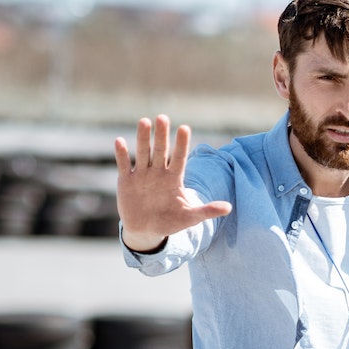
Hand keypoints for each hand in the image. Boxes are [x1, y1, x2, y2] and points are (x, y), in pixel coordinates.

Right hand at [113, 115, 232, 252]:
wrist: (147, 231)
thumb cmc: (170, 221)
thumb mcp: (190, 217)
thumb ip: (207, 211)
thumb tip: (229, 208)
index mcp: (174, 179)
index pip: (179, 158)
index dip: (182, 144)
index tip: (185, 128)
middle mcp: (158, 173)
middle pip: (161, 150)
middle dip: (161, 135)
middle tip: (163, 117)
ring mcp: (142, 175)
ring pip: (143, 152)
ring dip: (142, 138)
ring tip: (144, 121)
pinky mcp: (126, 180)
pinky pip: (124, 164)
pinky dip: (121, 154)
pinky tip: (119, 141)